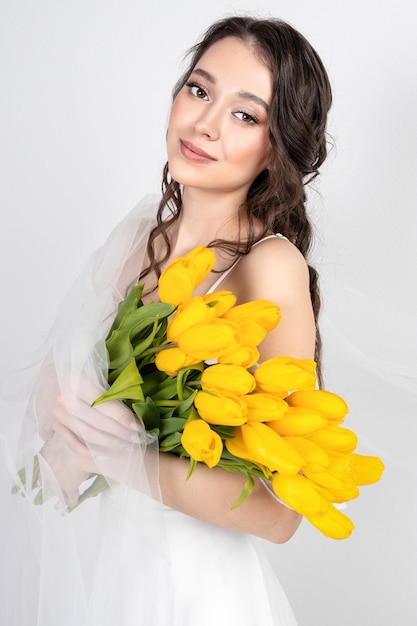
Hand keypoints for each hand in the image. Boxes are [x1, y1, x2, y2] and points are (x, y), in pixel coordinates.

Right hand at [38, 375, 142, 503]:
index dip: (122, 416)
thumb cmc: (89, 385)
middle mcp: (65, 399)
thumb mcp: (101, 384)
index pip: (103, 403)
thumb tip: (133, 407)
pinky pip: (73, 444)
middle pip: (97, 421)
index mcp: (77, 383)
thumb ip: (114, 395)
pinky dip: (90, 452)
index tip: (138, 427)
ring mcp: (58, 414)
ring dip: (109, 443)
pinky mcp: (55, 427)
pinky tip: (106, 456)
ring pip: (87, 434)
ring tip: (126, 447)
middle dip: (120, 432)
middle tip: (136, 440)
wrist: (60, 385)